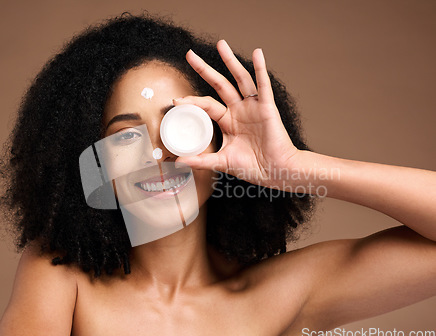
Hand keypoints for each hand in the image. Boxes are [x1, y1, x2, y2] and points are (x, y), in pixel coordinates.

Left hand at [174, 40, 300, 187]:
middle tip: (190, 55)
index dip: (192, 101)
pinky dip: (260, 69)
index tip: (177, 101)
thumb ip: (201, 160)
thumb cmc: (253, 167)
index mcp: (228, 121)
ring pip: (240, 79)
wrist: (276, 172)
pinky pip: (263, 85)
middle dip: (204, 70)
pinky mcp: (267, 108)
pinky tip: (257, 53)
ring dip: (230, 61)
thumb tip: (178, 162)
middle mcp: (239, 110)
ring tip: (221, 45)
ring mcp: (253, 107)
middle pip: (219, 85)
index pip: (206, 105)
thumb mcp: (222, 162)